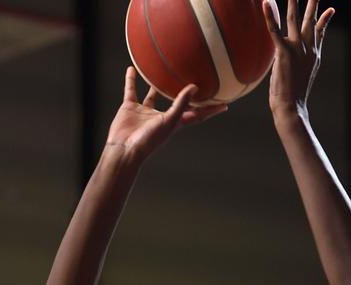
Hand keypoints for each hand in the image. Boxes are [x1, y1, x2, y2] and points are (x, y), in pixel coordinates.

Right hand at [105, 66, 226, 164]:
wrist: (125, 150)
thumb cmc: (149, 140)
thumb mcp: (169, 121)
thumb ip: (181, 104)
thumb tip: (195, 87)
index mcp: (175, 122)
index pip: (197, 114)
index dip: (211, 110)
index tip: (225, 104)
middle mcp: (161, 116)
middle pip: (177, 102)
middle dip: (186, 93)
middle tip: (196, 78)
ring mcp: (145, 112)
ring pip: (153, 94)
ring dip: (157, 83)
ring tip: (163, 68)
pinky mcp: (131, 108)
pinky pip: (131, 90)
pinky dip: (131, 80)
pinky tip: (132, 68)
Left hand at [263, 0, 333, 116]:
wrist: (291, 107)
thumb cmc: (292, 97)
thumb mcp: (299, 77)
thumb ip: (296, 63)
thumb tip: (287, 59)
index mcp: (313, 55)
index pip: (320, 32)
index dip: (325, 19)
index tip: (331, 10)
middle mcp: (307, 48)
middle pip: (310, 19)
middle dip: (313, 3)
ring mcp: (297, 49)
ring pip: (294, 18)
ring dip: (292, 2)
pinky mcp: (283, 52)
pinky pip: (275, 30)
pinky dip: (269, 16)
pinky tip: (265, 3)